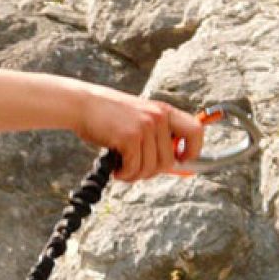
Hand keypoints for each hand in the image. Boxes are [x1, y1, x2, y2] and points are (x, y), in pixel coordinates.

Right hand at [76, 87, 204, 181]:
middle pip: (168, 161)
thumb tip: (173, 165)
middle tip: (135, 169)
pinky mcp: (130, 137)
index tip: (181, 161)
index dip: (193, 151)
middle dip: (150, 172)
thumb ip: (156, 137)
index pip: (196, 131)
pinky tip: (116, 169)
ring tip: (122, 168)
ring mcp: (145, 126)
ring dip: (134, 175)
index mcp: (164, 111)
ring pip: (151, 168)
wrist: (82, 104)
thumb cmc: (107, 115)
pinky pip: (134, 168)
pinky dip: (124, 174)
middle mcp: (158, 117)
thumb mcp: (139, 119)